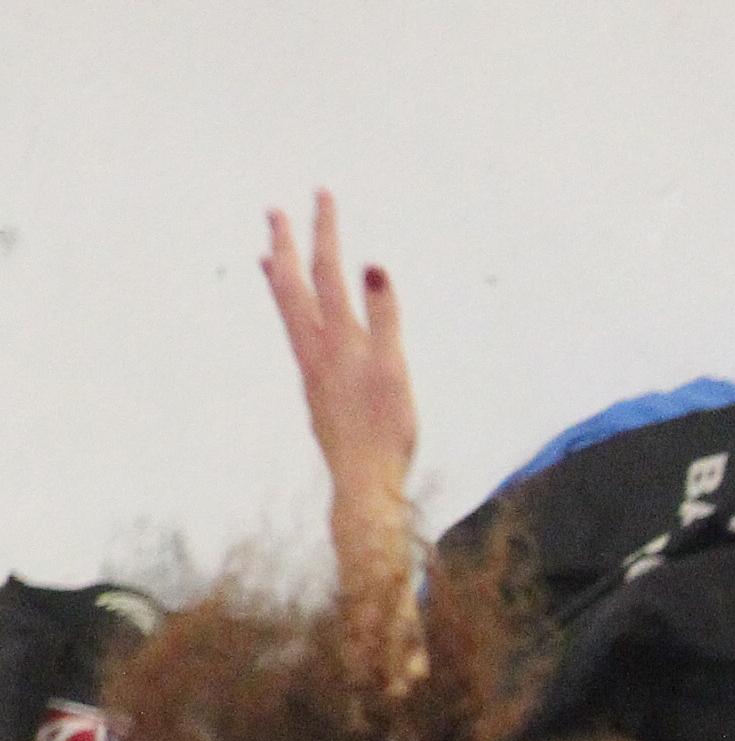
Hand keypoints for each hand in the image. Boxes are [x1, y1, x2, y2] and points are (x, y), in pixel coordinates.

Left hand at [262, 192, 415, 499]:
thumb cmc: (385, 430)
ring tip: (268, 253)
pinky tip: (296, 314)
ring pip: (286, 310)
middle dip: (286, 245)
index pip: (326, 271)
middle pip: (291, 285)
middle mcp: (315, 347)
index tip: (321, 194)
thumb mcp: (393, 369)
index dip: (324, 231)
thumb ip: (384, 317)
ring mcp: (311, 367)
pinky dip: (288, 308)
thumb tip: (372, 266)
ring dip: (278, 276)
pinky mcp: (315, 386)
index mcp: (336, 337)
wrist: (363, 480)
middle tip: (276, 210)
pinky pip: (295, 331)